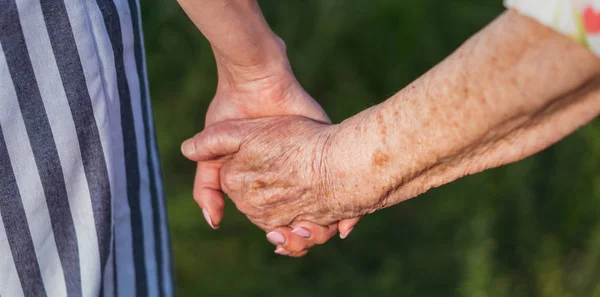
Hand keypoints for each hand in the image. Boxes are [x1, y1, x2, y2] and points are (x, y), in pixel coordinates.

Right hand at [193, 48, 358, 256]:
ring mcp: (314, 161)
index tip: (278, 240)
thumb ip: (207, 187)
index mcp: (270, 178)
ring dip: (325, 226)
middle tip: (298, 237)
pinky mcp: (330, 146)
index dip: (281, 234)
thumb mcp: (215, 156)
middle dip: (304, 235)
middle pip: (305, 219)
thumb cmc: (232, 113)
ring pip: (329, 209)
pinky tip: (343, 221)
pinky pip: (349, 184)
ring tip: (313, 229)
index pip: (279, 218)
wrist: (255, 81)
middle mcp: (295, 174)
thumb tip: (213, 222)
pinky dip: (349, 209)